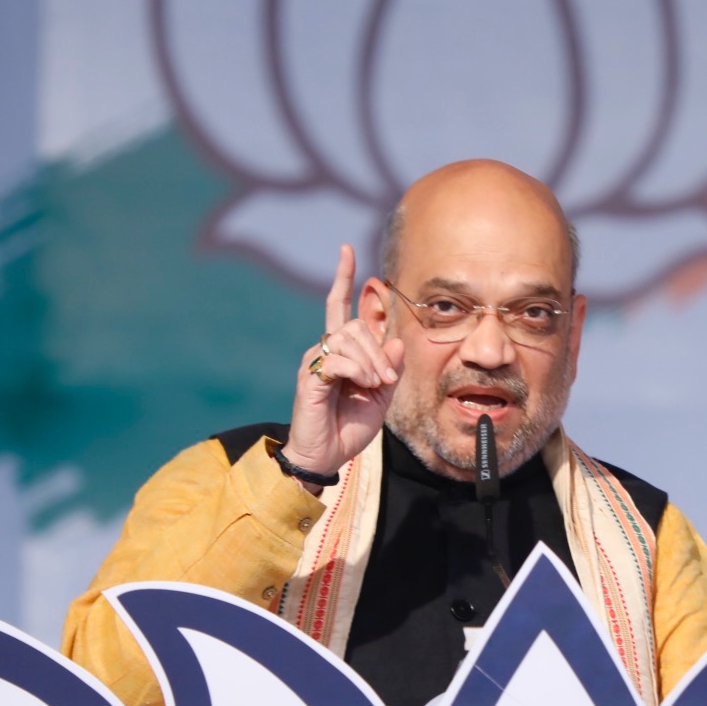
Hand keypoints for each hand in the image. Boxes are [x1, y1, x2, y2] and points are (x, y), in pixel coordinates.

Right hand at [281, 244, 403, 484]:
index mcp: (342, 351)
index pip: (338, 305)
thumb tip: (396, 339)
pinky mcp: (310, 378)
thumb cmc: (350, 426)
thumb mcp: (381, 397)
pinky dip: (358, 371)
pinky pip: (339, 360)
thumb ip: (390, 367)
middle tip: (386, 380)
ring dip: (371, 362)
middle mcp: (325, 349)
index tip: (346, 250)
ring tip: (375, 386)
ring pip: (348, 338)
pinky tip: (362, 387)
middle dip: (379, 351)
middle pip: (355, 325)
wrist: (326, 456)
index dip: (343, 277)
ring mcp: (315, 362)